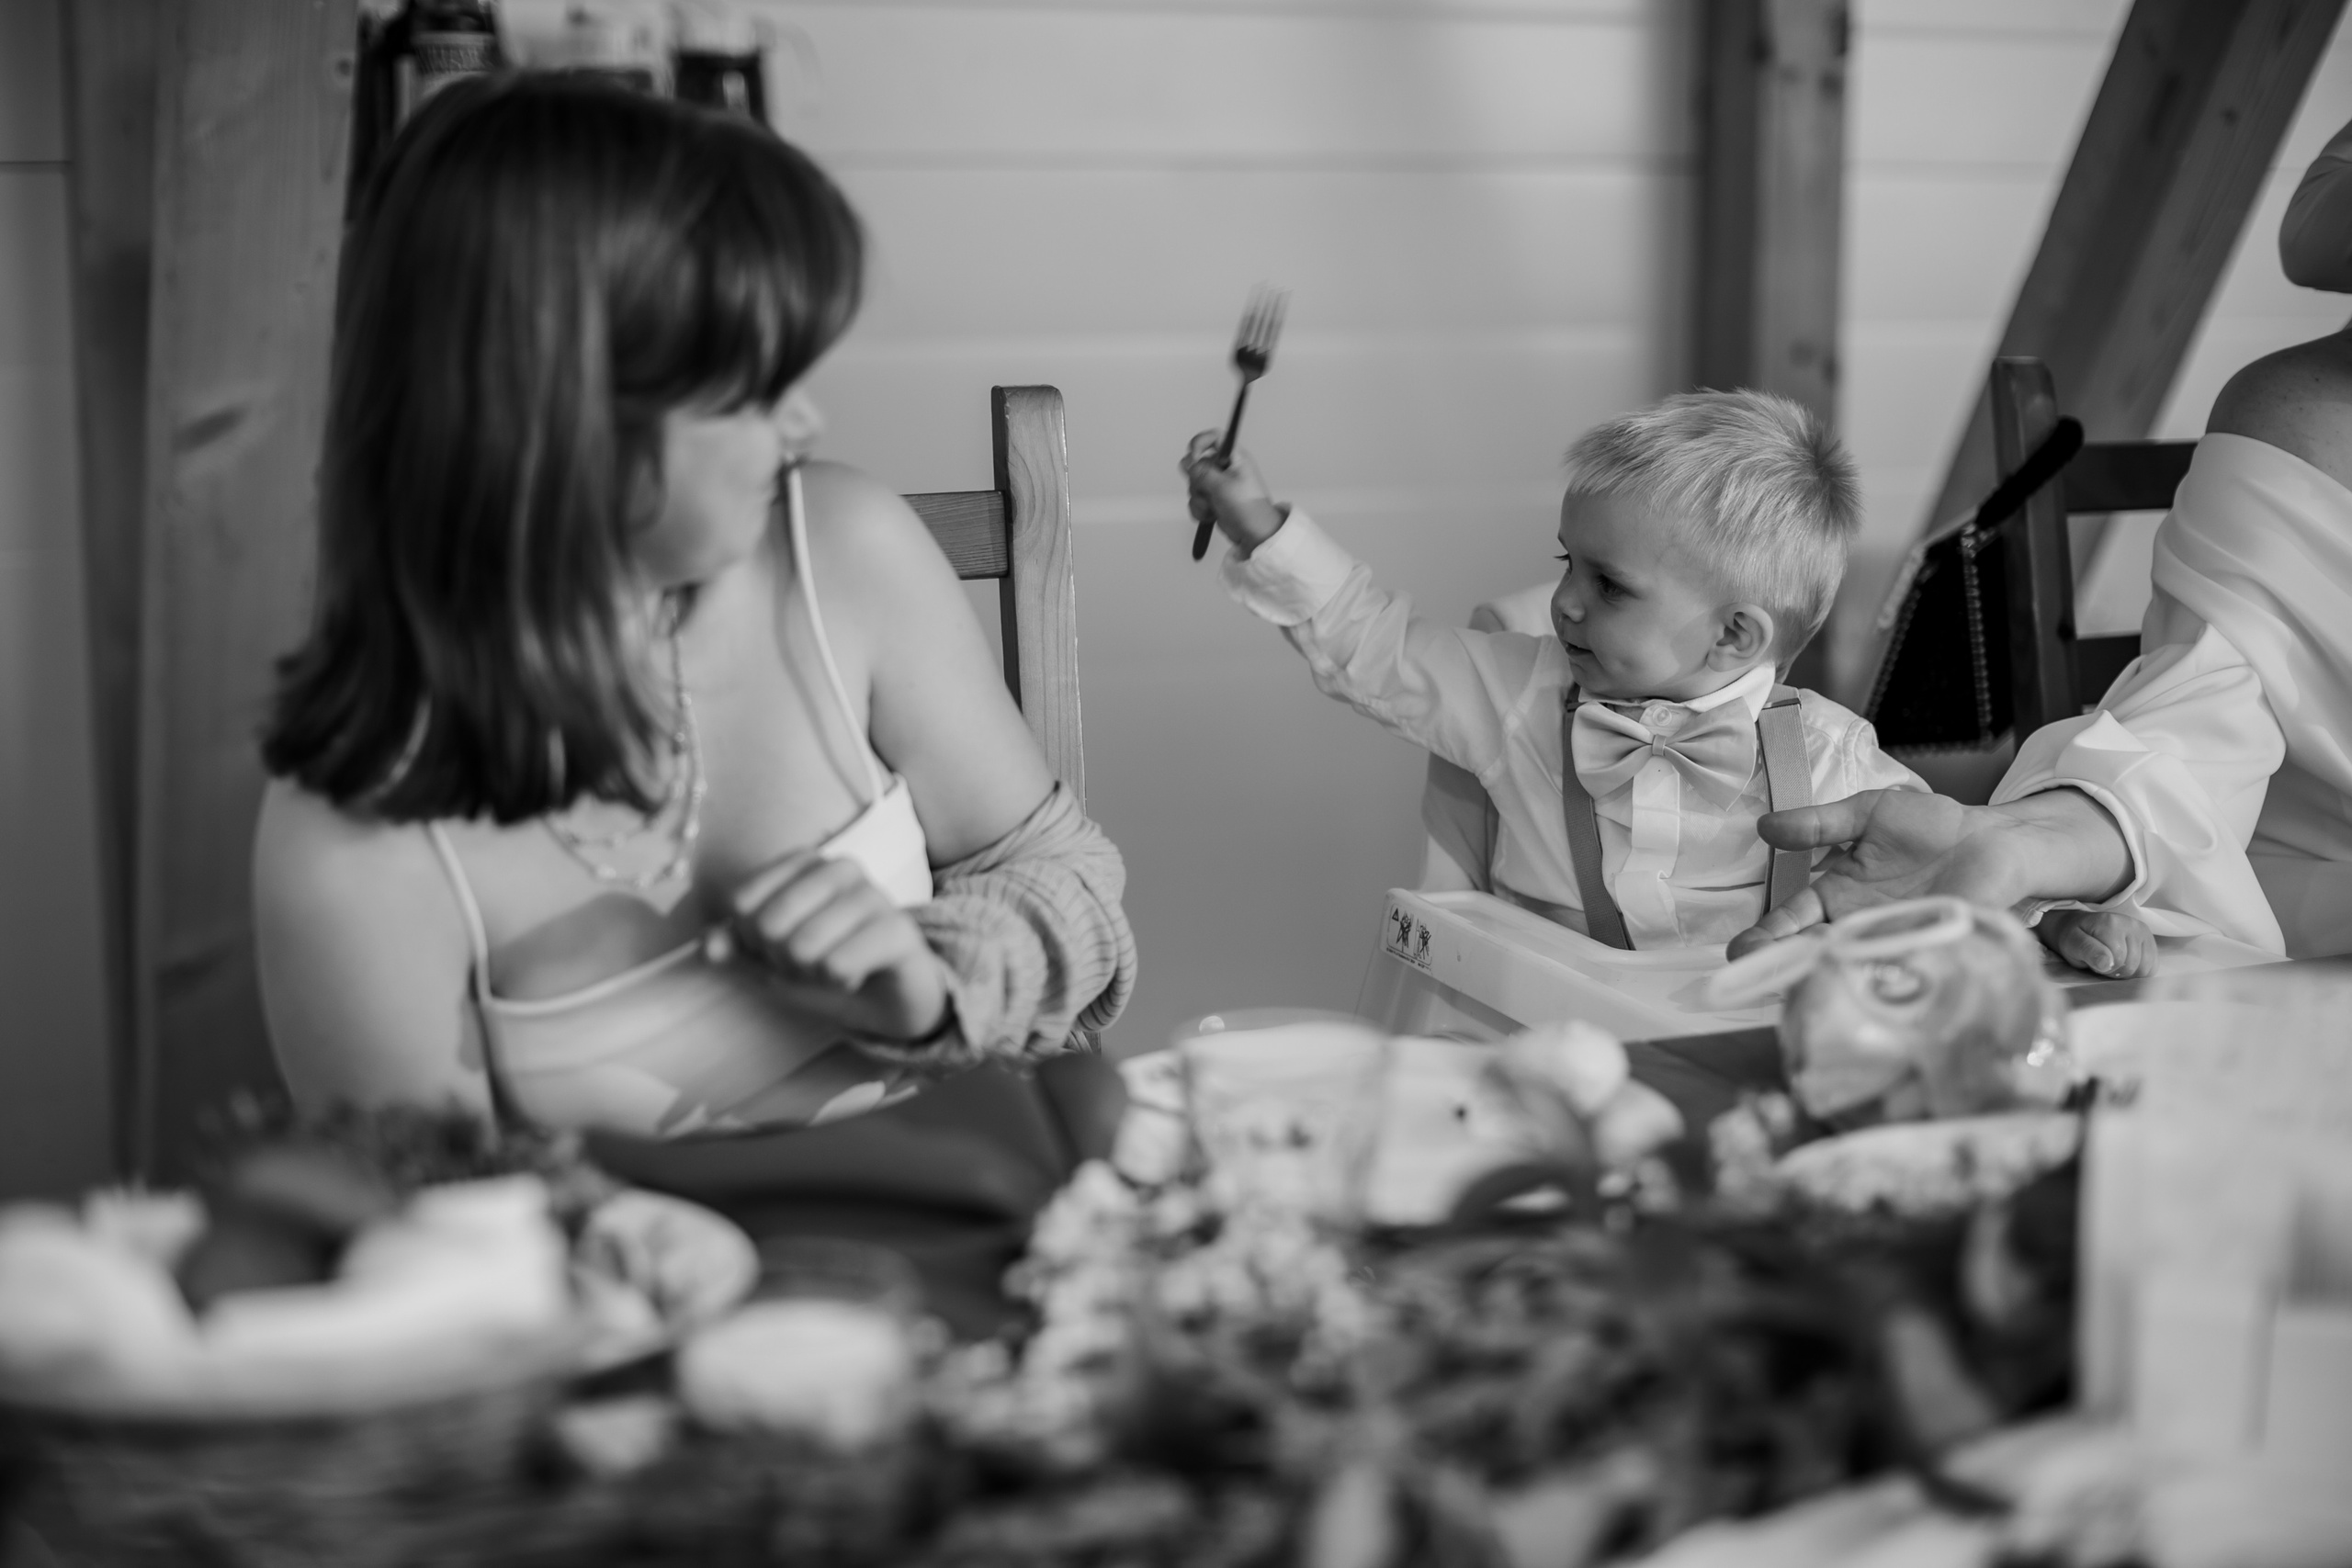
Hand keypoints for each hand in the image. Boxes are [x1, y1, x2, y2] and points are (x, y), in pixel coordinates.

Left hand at [708, 851, 949, 1042]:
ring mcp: (873, 895)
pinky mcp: (898, 930)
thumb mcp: (769, 960)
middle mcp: (840, 867)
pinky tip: (857, 977)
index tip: (780, 947)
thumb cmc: (826, 967)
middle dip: (781, 960)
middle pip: (767, 924)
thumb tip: (709, 947)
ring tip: (834, 970)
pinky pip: (838, 965)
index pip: (741, 902)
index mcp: (805, 862)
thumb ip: (735, 946)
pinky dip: (838, 983)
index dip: (751, 941)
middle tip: (811, 963)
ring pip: (803, 947)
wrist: (890, 998)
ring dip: (812, 975)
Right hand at [1180, 430, 1287, 555]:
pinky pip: (1195, 500)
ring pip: (1193, 484)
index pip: (1214, 438)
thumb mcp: (1223, 486)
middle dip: (1197, 481)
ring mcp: (1217, 485)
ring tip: (1214, 507)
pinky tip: (1211, 515)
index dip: (1200, 443)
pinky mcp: (1212, 500)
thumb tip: (1186, 463)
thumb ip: (1201, 472)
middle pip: (1197, 463)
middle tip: (1209, 490)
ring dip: (1200, 499)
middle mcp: (1225, 469)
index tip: (1193, 456)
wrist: (1254, 534)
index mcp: (1234, 458)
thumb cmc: (1248, 508)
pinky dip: (1200, 509)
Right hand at [1727, 789, 2041, 957]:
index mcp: (1838, 897)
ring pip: (1849, 967)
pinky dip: (1878, 975)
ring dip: (1824, 976)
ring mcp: (1893, 943)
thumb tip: (1765, 826)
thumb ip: (1819, 823)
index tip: (1741, 951)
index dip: (1766, 937)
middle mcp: (1860, 927)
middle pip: (1812, 954)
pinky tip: (1857, 983)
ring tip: (1797, 986)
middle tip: (1760, 979)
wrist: (1996, 840)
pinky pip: (1899, 968)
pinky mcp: (1928, 952)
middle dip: (1784, 967)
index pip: (1792, 922)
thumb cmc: (1933, 827)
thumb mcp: (1868, 814)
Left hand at [2034, 908, 2157, 978]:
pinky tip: (2126, 964)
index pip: (2117, 960)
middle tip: (2103, 963)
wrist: (2081, 926)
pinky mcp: (2150, 940)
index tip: (2094, 962)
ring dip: (2128, 972)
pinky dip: (2139, 971)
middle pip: (2132, 965)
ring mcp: (2143, 931)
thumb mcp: (2072, 945)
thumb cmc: (2075, 938)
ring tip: (2113, 962)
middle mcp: (2131, 924)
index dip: (2104, 969)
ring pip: (2144, 968)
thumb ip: (2088, 952)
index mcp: (2110, 923)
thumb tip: (2106, 964)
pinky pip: (2152, 967)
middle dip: (2116, 971)